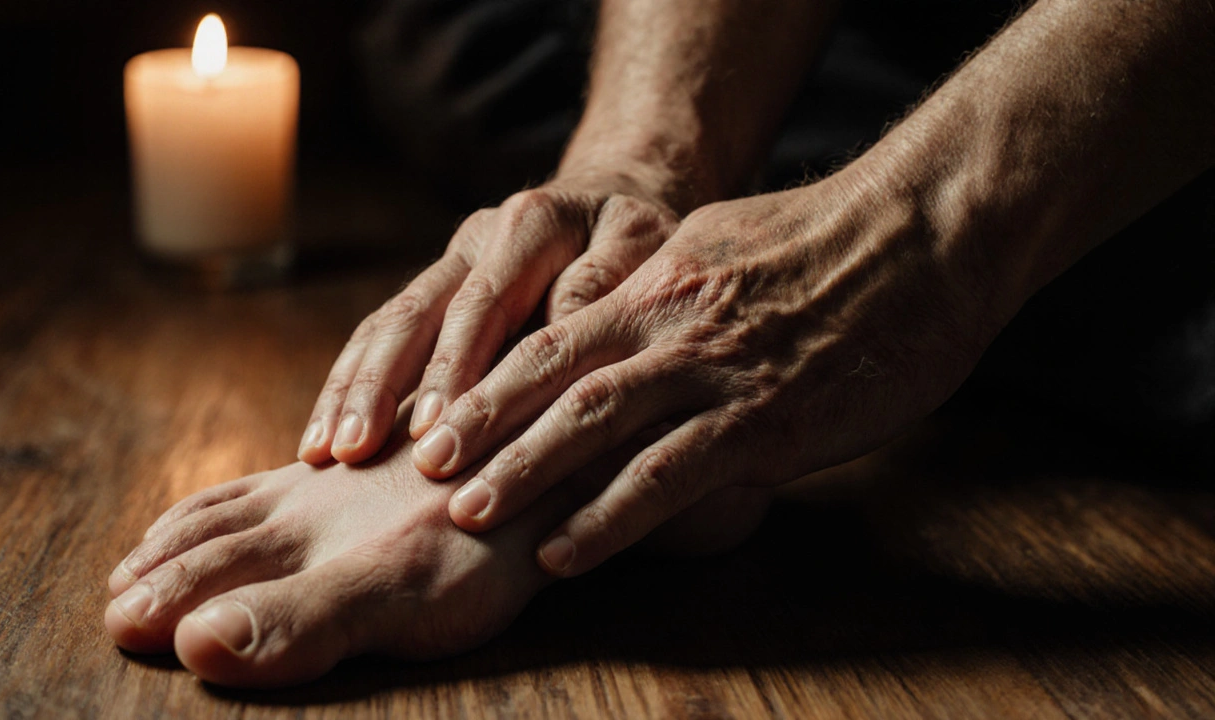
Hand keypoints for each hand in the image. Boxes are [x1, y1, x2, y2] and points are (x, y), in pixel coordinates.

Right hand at [297, 174, 678, 464]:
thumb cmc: (639, 245)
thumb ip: (607, 283)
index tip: (435, 428)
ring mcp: (447, 264)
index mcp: (530, 224)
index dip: (453, 366)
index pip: (483, 302)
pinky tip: (323, 442)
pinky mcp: (431, 292)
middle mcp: (477, 238)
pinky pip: (377, 338)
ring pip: (385, 326)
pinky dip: (347, 387)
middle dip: (381, 385)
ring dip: (351, 391)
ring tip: (323, 454)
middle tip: (356, 451)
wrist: (613, 205)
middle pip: (416, 313)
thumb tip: (560, 330)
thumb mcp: (646, 248)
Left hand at [414, 169, 1004, 575]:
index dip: (486, 380)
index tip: (436, 417)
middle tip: (421, 468)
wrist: (927, 232)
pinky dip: (609, 518)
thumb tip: (621, 312)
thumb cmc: (831, 241)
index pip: (550, 335)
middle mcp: (672, 321)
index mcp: (659, 278)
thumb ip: (666, 286)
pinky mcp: (767, 420)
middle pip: (552, 378)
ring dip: (524, 474)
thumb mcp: (726, 244)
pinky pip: (669, 474)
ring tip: (468, 517)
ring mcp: (717, 371)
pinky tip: (567, 553)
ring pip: (596, 424)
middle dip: (481, 428)